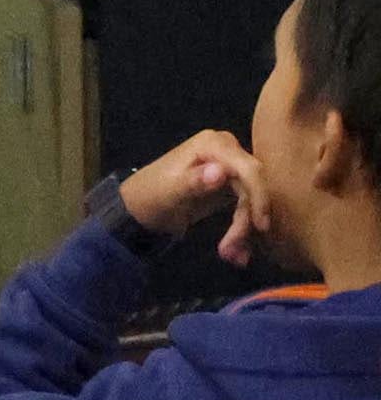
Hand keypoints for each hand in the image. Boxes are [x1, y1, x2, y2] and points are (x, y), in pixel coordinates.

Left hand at [121, 131, 271, 258]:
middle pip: (253, 187)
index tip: (260, 226)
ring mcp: (230, 167)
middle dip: (247, 221)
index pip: (249, 169)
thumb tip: (220, 172)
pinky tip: (235, 251)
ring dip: (243, 230)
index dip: (259, 196)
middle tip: (234, 250)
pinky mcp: (230, 185)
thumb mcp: (169, 191)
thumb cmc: (149, 195)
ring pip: (251, 201)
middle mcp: (227, 150)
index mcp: (213, 144)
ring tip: (231, 255)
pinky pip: (245, 206)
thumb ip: (194, 181)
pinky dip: (241, 228)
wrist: (139, 208)